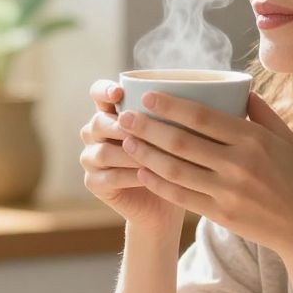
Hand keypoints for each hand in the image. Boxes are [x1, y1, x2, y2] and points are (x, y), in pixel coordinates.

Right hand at [79, 80, 185, 232]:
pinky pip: (109, 177)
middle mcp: (95, 133)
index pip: (98, 93)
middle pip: (98, 122)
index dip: (104, 90)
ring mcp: (91, 159)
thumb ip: (174, 114)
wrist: (165, 201)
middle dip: (121, 126)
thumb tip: (201, 91)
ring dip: (130, 153)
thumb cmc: (174, 159)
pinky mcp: (94, 183)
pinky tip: (149, 174)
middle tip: (142, 129)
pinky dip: (130, 176)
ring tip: (154, 154)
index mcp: (111, 113)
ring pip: (104, 151)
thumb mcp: (176, 133)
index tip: (119, 93)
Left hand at [116, 90, 292, 257]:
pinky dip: (159, 183)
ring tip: (127, 142)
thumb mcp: (286, 138)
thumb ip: (260, 112)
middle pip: (181, 142)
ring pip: (175, 170)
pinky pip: (181, 196)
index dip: (171, 105)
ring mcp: (227, 192)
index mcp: (253, 140)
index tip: (148, 96)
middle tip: (124, 117)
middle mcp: (238, 164)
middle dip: (148, 127)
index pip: (202, 116)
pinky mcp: (220, 214)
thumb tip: (237, 87)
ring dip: (146, 155)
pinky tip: (143, 172)